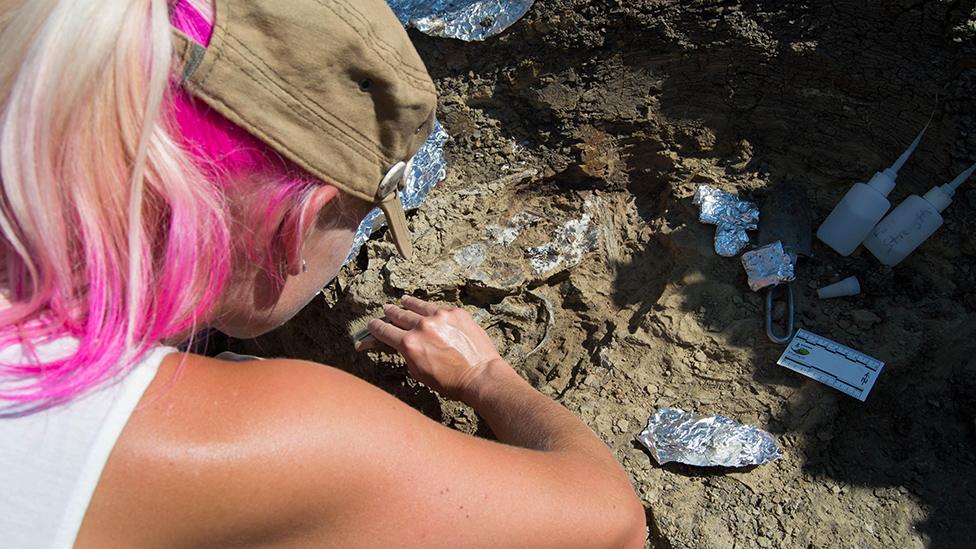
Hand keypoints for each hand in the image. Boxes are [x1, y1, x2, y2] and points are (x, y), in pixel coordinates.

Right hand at [367, 296, 505, 400]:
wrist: (480, 375)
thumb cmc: (450, 382)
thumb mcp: (419, 373)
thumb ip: (408, 354)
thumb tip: (405, 344)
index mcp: (409, 344)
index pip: (385, 331)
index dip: (376, 327)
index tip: (372, 324)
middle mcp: (422, 327)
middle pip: (400, 315)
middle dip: (391, 313)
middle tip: (386, 309)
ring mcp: (440, 317)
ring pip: (418, 306)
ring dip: (408, 303)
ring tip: (403, 300)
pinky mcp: (456, 312)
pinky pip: (438, 308)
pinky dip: (431, 309)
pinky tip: (428, 308)